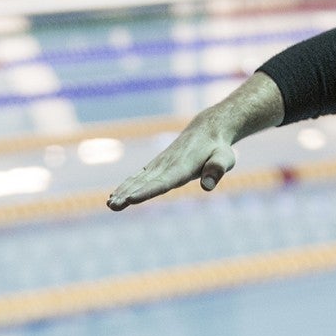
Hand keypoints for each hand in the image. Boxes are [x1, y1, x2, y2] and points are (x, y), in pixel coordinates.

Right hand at [108, 119, 236, 209]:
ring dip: (122, 191)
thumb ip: (217, 169)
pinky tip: (115, 195)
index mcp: (182, 167)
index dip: (147, 191)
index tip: (131, 199)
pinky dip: (126, 185)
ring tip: (110, 204)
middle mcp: (166, 165)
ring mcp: (159, 165)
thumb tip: (208, 186)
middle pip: (144, 182)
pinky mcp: (156, 166)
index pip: (162, 182)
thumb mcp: (225, 158)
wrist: (206, 130)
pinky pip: (138, 177)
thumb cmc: (218, 148)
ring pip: (138, 179)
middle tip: (113, 205)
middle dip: (128, 194)